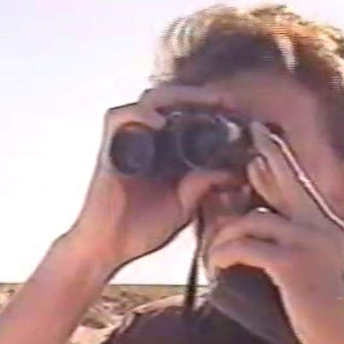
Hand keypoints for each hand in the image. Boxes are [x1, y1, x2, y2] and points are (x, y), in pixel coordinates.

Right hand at [67, 86, 243, 269]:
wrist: (107, 247)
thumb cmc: (140, 229)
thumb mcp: (184, 205)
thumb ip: (205, 186)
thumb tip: (237, 172)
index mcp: (165, 151)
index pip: (185, 115)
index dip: (210, 109)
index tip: (236, 111)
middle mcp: (146, 140)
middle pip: (170, 100)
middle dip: (199, 96)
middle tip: (225, 101)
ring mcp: (127, 142)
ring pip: (149, 101)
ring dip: (176, 97)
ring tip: (202, 102)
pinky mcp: (109, 149)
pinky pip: (119, 118)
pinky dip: (139, 114)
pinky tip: (160, 122)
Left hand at [206, 123, 343, 343]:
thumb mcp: (341, 273)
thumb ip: (321, 251)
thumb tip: (289, 242)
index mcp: (335, 229)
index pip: (304, 188)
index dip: (282, 166)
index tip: (262, 150)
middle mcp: (325, 228)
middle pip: (289, 181)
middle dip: (269, 156)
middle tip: (252, 137)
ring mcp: (311, 244)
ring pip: (253, 220)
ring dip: (225, 235)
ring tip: (212, 251)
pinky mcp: (294, 266)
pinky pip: (248, 247)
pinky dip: (226, 253)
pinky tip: (218, 263)